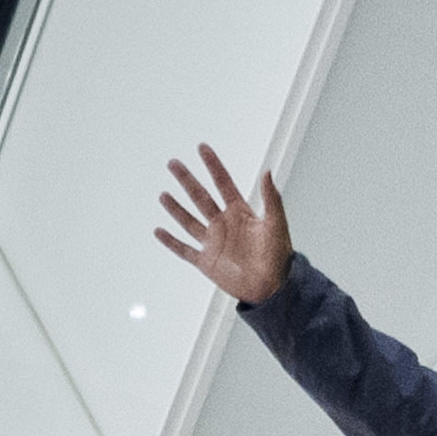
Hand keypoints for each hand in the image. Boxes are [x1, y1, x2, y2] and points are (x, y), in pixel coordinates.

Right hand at [155, 143, 291, 303]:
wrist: (271, 288)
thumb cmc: (278, 256)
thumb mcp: (277, 224)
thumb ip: (271, 198)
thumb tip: (267, 170)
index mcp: (240, 212)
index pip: (223, 183)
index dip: (213, 165)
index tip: (201, 147)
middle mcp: (223, 223)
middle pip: (200, 197)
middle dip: (187, 180)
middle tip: (173, 163)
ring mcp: (213, 242)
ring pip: (189, 221)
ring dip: (176, 208)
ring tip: (163, 194)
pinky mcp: (206, 262)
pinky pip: (184, 250)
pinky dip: (171, 242)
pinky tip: (159, 231)